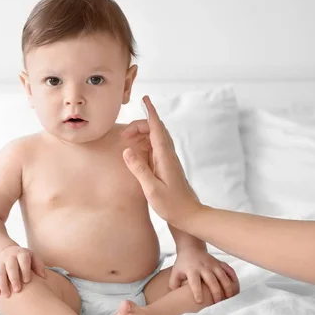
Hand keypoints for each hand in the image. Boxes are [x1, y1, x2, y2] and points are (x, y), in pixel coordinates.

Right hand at [0, 245, 45, 296]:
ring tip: (7, 295)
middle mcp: (10, 257)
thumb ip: (39, 266)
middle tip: (17, 290)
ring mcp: (1, 262)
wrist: (8, 252)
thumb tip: (43, 277)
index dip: (25, 270)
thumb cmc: (25, 259)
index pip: (23, 260)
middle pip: (11, 267)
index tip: (27, 281)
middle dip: (13, 278)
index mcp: (21, 254)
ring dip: (2, 284)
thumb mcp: (33, 258)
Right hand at [121, 96, 203, 228]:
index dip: (150, 113)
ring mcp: (169, 160)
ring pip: (156, 138)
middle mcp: (169, 155)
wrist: (190, 215)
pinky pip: (156, 147)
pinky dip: (146, 142)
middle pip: (156, 130)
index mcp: (165, 157)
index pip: (156, 129)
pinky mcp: (168, 166)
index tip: (145, 99)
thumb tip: (126, 150)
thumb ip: (139, 169)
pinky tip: (138, 150)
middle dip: (140, 125)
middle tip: (124, 134)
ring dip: (142, 134)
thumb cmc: (172, 206)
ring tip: (127, 140)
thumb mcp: (152, 189)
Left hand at [170, 248, 238, 303]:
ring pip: (222, 276)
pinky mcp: (219, 263)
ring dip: (227, 287)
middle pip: (211, 280)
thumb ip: (174, 285)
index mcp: (191, 270)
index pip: (194, 281)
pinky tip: (236, 287)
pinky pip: (229, 270)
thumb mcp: (175, 273)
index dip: (197, 291)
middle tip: (217, 303)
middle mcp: (203, 267)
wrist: (191, 249)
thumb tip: (175, 297)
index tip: (199, 301)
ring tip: (230, 298)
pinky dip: (234, 278)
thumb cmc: (183, 265)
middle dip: (215, 292)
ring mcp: (213, 264)